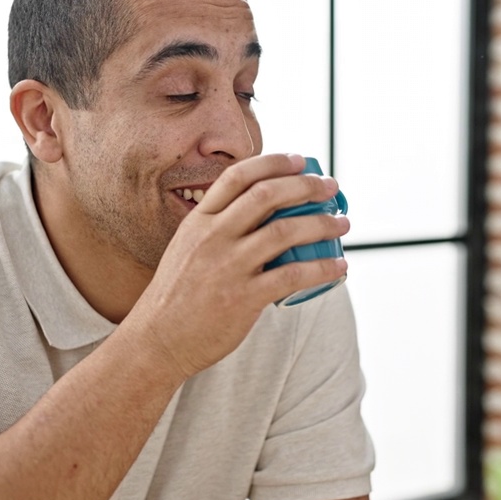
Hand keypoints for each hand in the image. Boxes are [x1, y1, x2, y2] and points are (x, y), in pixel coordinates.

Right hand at [120, 153, 349, 379]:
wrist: (158, 340)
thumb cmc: (178, 295)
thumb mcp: (187, 248)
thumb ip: (217, 229)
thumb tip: (260, 213)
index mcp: (199, 221)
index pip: (237, 176)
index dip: (272, 162)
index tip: (299, 160)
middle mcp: (213, 237)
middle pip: (266, 195)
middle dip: (305, 186)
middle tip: (330, 187)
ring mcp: (228, 267)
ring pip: (284, 232)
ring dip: (321, 223)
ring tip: (342, 224)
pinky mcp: (243, 298)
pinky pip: (292, 276)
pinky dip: (321, 268)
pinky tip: (338, 266)